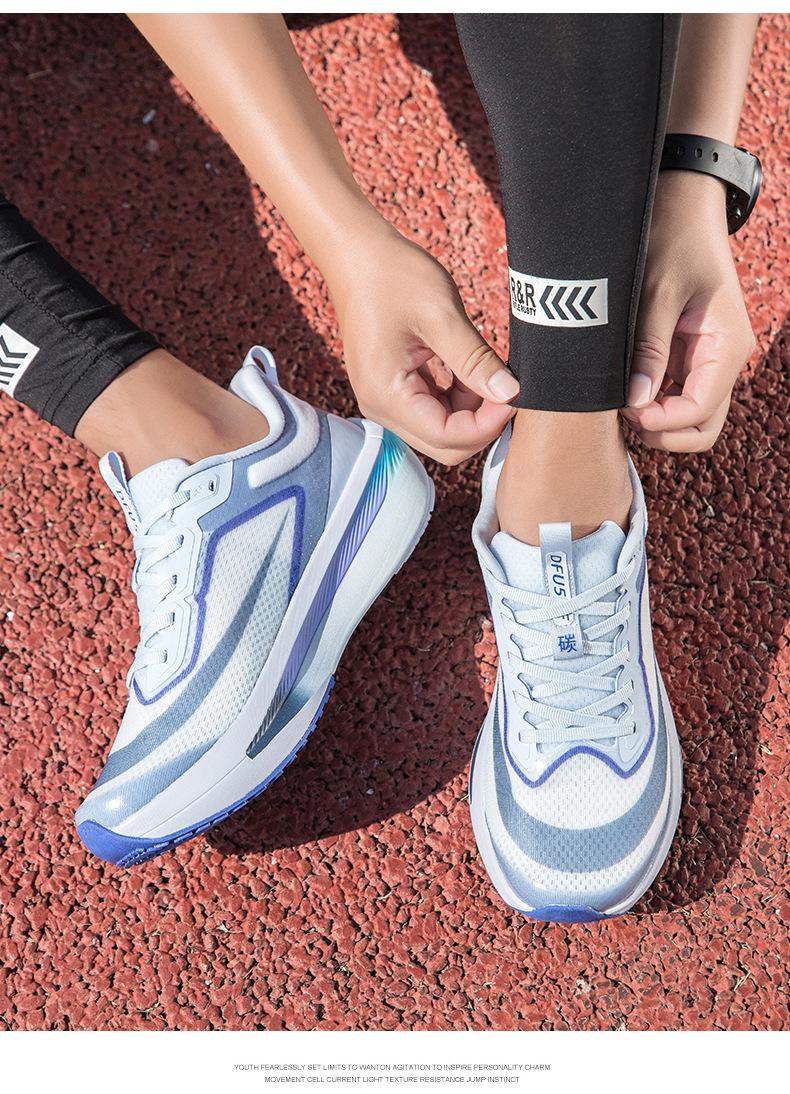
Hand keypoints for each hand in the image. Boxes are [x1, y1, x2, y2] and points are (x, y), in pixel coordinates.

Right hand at [326, 221, 517, 464]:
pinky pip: (432, 412)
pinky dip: (458, 400)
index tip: (514, 394)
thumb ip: (476, 361)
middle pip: (444, 445)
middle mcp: (380, 407)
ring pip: (441, 431)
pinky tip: (470, 371)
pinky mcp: (392, 390)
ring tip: (487, 371)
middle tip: (507, 387)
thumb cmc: (393, 276)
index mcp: (386, 394)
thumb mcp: (441, 315)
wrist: (357, 254)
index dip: (487, 424)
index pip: (446, 436)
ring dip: (471, 412)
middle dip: (481, 424)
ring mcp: (384, 401)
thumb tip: (510, 394)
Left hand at [622, 170, 755, 450]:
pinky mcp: (687, 354)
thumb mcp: (656, 292)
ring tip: (619, 404)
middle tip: (622, 416)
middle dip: (664, 433)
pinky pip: (675, 394)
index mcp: (727, 345)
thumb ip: (648, 348)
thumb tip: (636, 403)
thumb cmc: (672, 237)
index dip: (663, 422)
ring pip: (690, 416)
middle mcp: (723, 358)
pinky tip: (622, 391)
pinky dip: (651, 403)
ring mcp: (707, 359)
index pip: (701, 411)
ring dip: (657, 422)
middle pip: (703, 426)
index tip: (626, 411)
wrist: (680, 203)